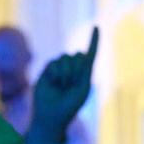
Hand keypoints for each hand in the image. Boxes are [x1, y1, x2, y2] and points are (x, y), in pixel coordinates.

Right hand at [27, 27, 99, 143]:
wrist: (52, 116)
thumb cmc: (70, 106)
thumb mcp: (84, 87)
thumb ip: (85, 69)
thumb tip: (80, 53)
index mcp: (84, 74)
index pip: (90, 54)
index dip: (93, 40)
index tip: (95, 27)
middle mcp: (72, 69)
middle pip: (77, 54)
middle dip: (75, 69)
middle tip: (71, 85)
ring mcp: (59, 69)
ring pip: (65, 57)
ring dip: (65, 73)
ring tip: (62, 86)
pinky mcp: (47, 70)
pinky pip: (53, 63)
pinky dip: (55, 74)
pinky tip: (54, 84)